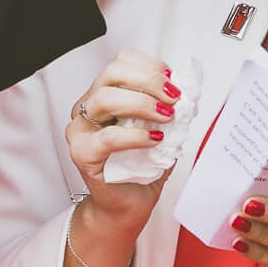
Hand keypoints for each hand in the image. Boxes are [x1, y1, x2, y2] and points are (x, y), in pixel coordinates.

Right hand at [65, 49, 183, 241]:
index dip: (150, 66)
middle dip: (149, 80)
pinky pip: (107, 137)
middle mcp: (88, 106)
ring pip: (105, 98)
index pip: (122, 62)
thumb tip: (188, 89)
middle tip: (174, 97)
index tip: (174, 81)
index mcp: (105, 93)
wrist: (128, 204)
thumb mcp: (162, 129)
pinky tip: (153, 140)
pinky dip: (134, 136)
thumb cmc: (142, 167)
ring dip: (142, 103)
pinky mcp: (81, 154)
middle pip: (112, 73)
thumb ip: (170, 108)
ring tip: (166, 117)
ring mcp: (80, 129)